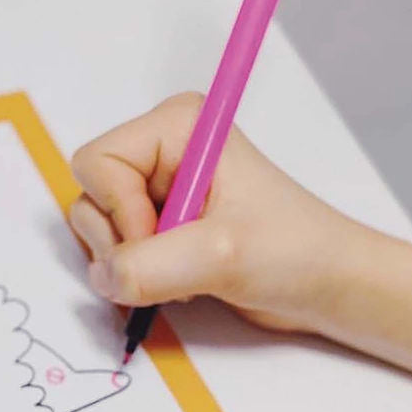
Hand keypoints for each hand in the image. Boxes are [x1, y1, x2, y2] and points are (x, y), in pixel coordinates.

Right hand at [70, 93, 411, 384]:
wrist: (322, 285)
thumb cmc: (291, 251)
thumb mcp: (218, 255)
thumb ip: (149, 267)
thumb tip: (101, 278)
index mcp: (174, 127)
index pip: (96, 164)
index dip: (119, 211)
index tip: (166, 235)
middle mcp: (158, 152)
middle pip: (88, 199)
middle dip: (123, 242)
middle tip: (177, 257)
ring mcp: (155, 192)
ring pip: (96, 232)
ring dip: (131, 266)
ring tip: (184, 270)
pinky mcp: (157, 227)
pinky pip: (114, 255)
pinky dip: (136, 278)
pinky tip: (180, 280)